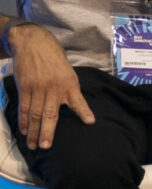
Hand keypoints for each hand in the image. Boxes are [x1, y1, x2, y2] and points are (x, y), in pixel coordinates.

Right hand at [9, 24, 94, 149]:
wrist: (34, 43)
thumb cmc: (54, 58)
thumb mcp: (68, 71)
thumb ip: (69, 88)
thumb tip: (72, 105)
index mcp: (69, 83)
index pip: (78, 100)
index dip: (84, 112)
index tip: (90, 122)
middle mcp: (54, 88)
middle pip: (50, 114)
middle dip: (47, 132)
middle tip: (46, 146)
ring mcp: (38, 88)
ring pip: (35, 114)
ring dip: (33, 131)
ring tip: (33, 144)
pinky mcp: (25, 87)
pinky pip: (24, 107)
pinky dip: (24, 120)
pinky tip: (24, 130)